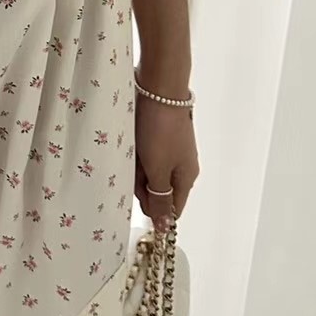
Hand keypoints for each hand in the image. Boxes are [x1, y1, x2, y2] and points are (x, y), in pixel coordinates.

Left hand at [134, 75, 198, 232]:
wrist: (159, 87)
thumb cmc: (159, 131)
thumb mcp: (157, 168)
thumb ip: (160, 197)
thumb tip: (166, 228)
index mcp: (186, 177)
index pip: (173, 209)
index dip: (154, 211)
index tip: (137, 200)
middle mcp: (180, 166)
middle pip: (158, 190)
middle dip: (141, 185)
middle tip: (132, 168)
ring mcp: (169, 150)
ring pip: (148, 172)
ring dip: (135, 168)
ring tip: (130, 152)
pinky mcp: (157, 136)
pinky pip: (144, 154)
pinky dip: (135, 153)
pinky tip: (129, 144)